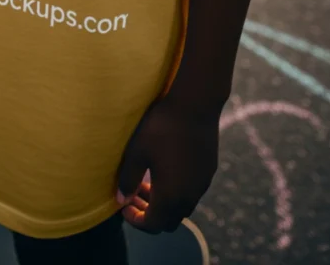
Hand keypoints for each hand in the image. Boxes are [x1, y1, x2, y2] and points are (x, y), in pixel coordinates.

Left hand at [115, 97, 218, 232]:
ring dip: (163, 202)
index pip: (153, 224)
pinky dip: (176, 191)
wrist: (195, 105)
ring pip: (182, 207)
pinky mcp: (208, 171)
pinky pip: (192, 192)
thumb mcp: (137, 152)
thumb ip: (128, 178)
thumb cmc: (161, 127)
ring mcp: (202, 184)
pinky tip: (164, 169)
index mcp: (171, 196)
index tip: (123, 205)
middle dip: (149, 213)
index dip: (136, 220)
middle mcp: (190, 196)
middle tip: (133, 196)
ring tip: (145, 183)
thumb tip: (121, 199)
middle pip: (169, 220)